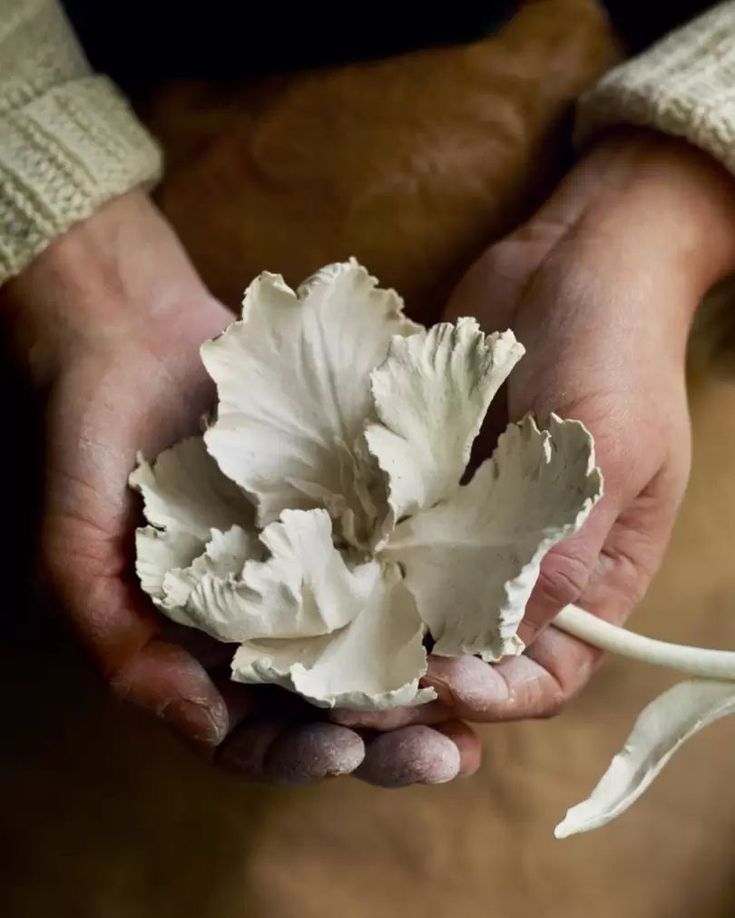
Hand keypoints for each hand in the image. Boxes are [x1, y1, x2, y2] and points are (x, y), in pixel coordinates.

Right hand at [2, 190, 478, 785]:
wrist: (132, 335)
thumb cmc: (89, 448)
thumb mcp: (78, 554)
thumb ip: (120, 645)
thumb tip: (205, 725)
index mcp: (207, 647)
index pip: (258, 732)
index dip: (300, 756)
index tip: (345, 752)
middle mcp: (268, 616)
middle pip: (333, 703)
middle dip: (386, 739)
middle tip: (442, 754)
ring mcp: (315, 562)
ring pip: (377, 641)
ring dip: (426, 679)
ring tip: (474, 697)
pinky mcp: (351, 507)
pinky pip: (396, 555)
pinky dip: (432, 588)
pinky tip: (472, 604)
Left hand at [336, 129, 734, 731]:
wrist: (575, 255)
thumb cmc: (619, 348)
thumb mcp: (612, 452)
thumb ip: (566, 552)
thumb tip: (506, 645)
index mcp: (595, 576)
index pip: (546, 673)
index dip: (494, 696)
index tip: (435, 681)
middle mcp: (530, 562)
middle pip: (472, 649)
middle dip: (417, 671)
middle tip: (353, 676)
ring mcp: (475, 520)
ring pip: (423, 595)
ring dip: (378, 615)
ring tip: (322, 626)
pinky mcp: (431, 478)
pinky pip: (394, 529)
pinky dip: (363, 547)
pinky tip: (316, 553)